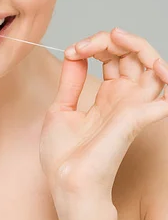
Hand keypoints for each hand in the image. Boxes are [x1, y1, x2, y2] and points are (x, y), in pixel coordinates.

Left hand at [39, 27, 167, 201]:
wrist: (66, 182)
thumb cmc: (64, 156)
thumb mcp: (61, 109)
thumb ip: (71, 81)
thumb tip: (74, 54)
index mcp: (109, 95)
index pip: (115, 56)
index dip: (97, 44)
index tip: (73, 51)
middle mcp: (125, 98)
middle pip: (135, 55)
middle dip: (113, 39)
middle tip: (86, 45)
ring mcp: (133, 107)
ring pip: (154, 65)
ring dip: (138, 44)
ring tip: (115, 37)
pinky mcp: (136, 117)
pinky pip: (163, 92)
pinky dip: (162, 72)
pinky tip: (151, 64)